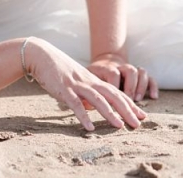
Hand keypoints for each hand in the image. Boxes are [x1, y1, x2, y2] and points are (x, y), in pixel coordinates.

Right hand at [22, 38, 146, 130]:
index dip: (130, 104)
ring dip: (110, 113)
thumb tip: (91, 108)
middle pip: (113, 95)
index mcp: (93, 80)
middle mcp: (88, 81)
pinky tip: (90, 127)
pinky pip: (75, 104)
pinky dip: (83, 115)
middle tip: (139, 124)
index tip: (142, 116)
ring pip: (98, 99)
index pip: (116, 93)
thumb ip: (85, 93)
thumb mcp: (76, 80)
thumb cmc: (57, 69)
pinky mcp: (63, 89)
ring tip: (120, 126)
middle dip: (127, 110)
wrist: (40, 54)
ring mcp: (77, 85)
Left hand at [87, 53, 158, 102]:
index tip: (113, 101)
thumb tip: (88, 105)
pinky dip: (153, 86)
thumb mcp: (86, 81)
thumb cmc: (92, 77)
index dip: (115, 86)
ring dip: (141, 86)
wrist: (104, 62)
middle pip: (129, 72)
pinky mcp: (139, 75)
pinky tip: (154, 97)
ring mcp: (131, 70)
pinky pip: (150, 77)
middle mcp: (120, 66)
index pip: (113, 73)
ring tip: (138, 100)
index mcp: (106, 68)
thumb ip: (87, 91)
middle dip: (131, 88)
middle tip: (130, 104)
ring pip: (140, 71)